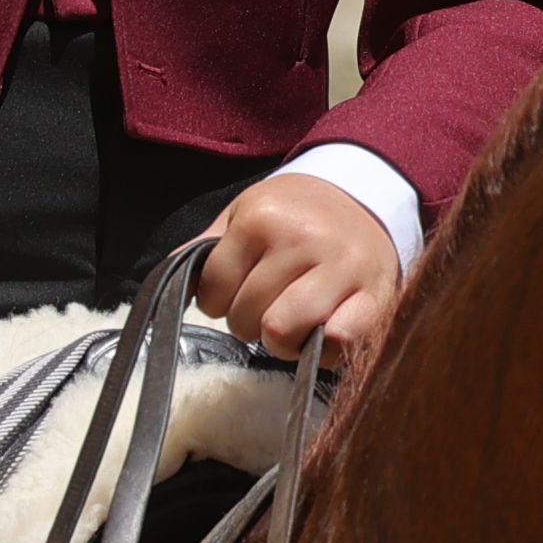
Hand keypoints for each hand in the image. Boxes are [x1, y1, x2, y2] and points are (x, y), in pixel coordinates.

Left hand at [200, 172, 403, 365]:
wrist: (365, 192)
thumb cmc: (295, 210)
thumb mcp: (245, 212)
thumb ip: (206, 248)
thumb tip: (167, 283)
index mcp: (262, 219)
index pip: (213, 292)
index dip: (216, 300)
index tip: (234, 291)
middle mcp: (302, 240)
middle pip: (245, 318)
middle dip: (247, 321)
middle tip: (265, 304)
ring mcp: (342, 269)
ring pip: (283, 334)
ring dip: (279, 341)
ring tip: (288, 322)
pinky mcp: (375, 295)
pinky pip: (337, 343)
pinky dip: (323, 350)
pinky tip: (320, 331)